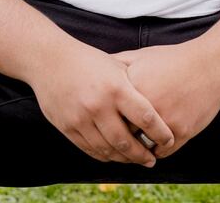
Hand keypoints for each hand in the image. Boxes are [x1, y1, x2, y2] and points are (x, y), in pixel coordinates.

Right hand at [28, 41, 174, 165]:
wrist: (50, 60)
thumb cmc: (88, 60)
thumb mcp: (116, 65)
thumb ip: (134, 84)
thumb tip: (158, 102)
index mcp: (116, 88)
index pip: (146, 118)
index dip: (160, 133)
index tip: (169, 139)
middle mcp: (99, 106)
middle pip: (127, 141)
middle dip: (143, 154)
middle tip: (152, 159)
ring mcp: (82, 119)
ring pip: (108, 150)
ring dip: (124, 159)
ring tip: (135, 159)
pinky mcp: (68, 127)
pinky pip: (90, 149)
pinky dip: (105, 156)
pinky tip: (114, 154)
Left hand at [111, 42, 219, 159]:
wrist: (210, 64)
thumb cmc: (173, 59)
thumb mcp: (142, 55)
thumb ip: (117, 63)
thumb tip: (96, 66)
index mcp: (132, 87)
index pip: (109, 113)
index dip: (107, 119)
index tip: (105, 122)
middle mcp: (146, 106)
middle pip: (123, 133)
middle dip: (120, 138)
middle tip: (117, 142)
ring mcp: (164, 121)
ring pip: (142, 147)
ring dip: (139, 149)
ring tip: (135, 147)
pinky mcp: (181, 132)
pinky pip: (162, 152)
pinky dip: (158, 150)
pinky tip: (154, 144)